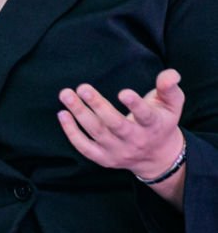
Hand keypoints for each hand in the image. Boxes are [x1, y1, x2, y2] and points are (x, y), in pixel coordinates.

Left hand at [56, 69, 184, 181]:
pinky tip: (62, 114)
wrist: (158, 157)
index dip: (135, 105)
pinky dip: (72, 133)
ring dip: (80, 114)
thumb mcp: (171, 104)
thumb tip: (171, 74)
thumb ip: (169, 88)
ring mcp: (119, 151)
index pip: (145, 116)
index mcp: (153, 125)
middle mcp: (136, 140)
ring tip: (66, 94)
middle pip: (115, 125)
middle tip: (82, 87)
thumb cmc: (161, 121)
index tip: (124, 93)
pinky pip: (85, 148)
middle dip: (98, 106)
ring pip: (97, 133)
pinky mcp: (104, 158)